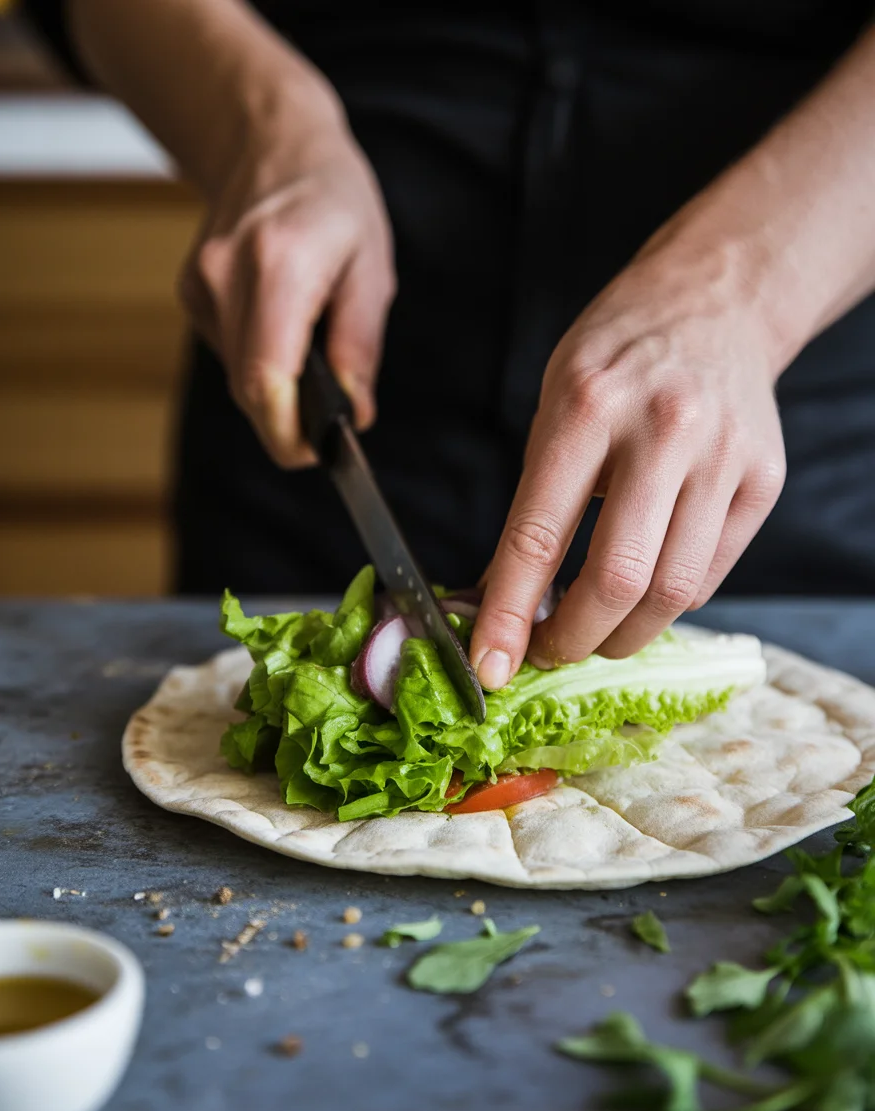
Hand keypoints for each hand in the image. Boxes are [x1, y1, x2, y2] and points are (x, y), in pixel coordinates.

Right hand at [180, 85, 395, 466]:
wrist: (270, 142)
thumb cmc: (334, 201)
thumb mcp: (373, 269)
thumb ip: (360, 347)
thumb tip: (355, 414)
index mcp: (280, 267)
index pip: (266, 380)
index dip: (289, 433)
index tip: (318, 453)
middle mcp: (228, 276)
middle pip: (249, 390)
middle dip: (290, 422)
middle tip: (329, 424)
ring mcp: (201, 284)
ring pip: (238, 377)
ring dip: (277, 388)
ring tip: (312, 350)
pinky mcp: (191, 292)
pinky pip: (229, 352)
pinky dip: (259, 358)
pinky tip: (282, 323)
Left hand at [471, 233, 786, 688]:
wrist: (713, 304)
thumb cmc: (616, 358)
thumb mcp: (552, 406)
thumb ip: (532, 503)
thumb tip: (500, 600)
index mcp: (588, 407)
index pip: (537, 534)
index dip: (508, 613)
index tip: (489, 666)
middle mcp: (662, 432)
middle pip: (617, 578)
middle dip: (572, 639)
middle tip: (545, 653)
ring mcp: (722, 457)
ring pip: (672, 591)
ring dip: (621, 636)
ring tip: (592, 634)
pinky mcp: (762, 481)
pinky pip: (708, 576)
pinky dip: (665, 605)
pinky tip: (641, 595)